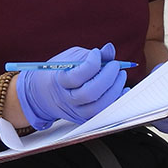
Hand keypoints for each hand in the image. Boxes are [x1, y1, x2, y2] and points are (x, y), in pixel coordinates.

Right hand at [14, 44, 128, 129]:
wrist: (45, 94)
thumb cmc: (62, 72)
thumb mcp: (71, 58)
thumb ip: (91, 55)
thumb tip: (110, 49)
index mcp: (59, 82)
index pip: (77, 76)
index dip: (91, 63)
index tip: (96, 53)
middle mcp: (67, 99)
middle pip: (89, 93)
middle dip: (108, 77)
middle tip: (115, 65)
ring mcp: (76, 111)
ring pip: (98, 106)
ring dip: (115, 89)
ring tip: (120, 75)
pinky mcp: (86, 118)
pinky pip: (104, 113)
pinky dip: (117, 100)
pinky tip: (122, 89)